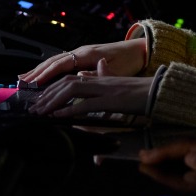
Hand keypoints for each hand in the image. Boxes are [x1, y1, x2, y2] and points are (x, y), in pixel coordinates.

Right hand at [23, 38, 148, 86]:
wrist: (138, 50)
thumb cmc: (129, 62)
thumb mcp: (116, 71)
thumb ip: (97, 75)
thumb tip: (79, 77)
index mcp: (87, 55)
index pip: (61, 64)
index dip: (46, 74)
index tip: (33, 82)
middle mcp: (81, 51)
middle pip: (53, 61)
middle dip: (36, 72)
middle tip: (21, 82)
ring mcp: (80, 53)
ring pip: (55, 61)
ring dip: (39, 69)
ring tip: (23, 77)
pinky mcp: (82, 56)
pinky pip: (61, 62)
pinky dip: (48, 68)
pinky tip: (41, 73)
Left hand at [28, 61, 155, 117]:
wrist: (161, 91)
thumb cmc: (142, 93)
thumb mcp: (120, 89)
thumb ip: (105, 87)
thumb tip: (95, 94)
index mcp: (101, 78)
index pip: (72, 79)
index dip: (54, 88)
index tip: (42, 99)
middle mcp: (100, 81)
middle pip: (67, 83)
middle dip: (48, 95)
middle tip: (34, 108)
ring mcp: (105, 89)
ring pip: (71, 90)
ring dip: (53, 101)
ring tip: (40, 112)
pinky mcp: (111, 100)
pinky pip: (85, 104)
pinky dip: (69, 111)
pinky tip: (57, 116)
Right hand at [137, 140, 195, 195]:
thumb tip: (189, 156)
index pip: (189, 147)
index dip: (166, 151)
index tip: (147, 157)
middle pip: (184, 154)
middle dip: (163, 156)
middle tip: (141, 158)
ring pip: (185, 168)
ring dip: (167, 167)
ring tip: (147, 166)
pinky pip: (192, 181)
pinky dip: (177, 179)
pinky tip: (165, 176)